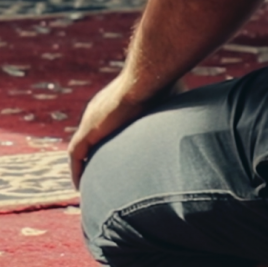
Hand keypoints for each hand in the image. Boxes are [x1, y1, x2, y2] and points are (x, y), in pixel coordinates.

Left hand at [67, 73, 165, 188]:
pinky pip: (76, 154)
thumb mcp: (167, 103)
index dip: (108, 145)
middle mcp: (98, 113)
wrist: (146, 80)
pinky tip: (79, 185)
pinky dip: (76, 169)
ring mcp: (91, 121)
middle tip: (99, 178)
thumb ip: (171, 115)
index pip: (106, 128)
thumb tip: (192, 125)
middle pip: (91, 140)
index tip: (113, 161)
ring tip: (86, 186)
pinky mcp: (88, 130)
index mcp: (114, 106)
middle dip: (93, 158)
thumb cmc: (160, 86)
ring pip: (81, 149)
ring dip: (82, 166)